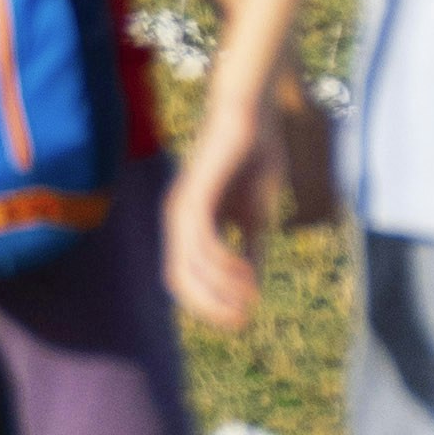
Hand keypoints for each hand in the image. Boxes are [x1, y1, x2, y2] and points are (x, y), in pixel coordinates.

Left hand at [164, 111, 267, 334]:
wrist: (254, 115)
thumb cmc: (254, 158)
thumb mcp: (254, 215)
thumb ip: (249, 246)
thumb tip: (252, 285)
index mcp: (190, 225)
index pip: (183, 281)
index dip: (209, 306)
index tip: (242, 320)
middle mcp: (179, 218)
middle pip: (179, 282)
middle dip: (211, 307)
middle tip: (243, 318)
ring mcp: (184, 204)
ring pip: (190, 267)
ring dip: (224, 290)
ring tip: (251, 295)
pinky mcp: (197, 191)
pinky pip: (203, 241)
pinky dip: (225, 265)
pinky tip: (248, 273)